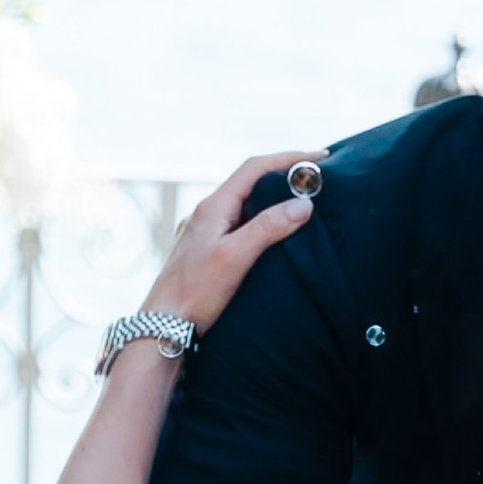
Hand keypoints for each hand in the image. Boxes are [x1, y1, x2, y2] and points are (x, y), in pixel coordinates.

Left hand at [141, 151, 325, 336]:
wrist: (162, 325)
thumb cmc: (195, 293)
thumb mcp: (235, 258)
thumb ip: (268, 228)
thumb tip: (303, 204)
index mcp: (213, 206)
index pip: (255, 168)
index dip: (288, 158)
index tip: (320, 158)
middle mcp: (206, 213)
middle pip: (250, 182)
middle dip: (283, 174)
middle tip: (315, 176)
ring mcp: (204, 231)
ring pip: (243, 203)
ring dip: (272, 197)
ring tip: (300, 199)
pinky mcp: (204, 249)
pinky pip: (237, 222)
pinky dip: (260, 217)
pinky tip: (270, 231)